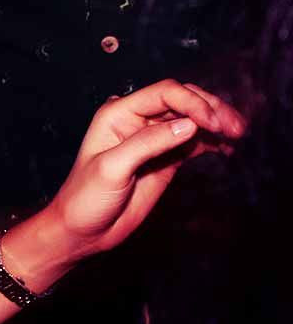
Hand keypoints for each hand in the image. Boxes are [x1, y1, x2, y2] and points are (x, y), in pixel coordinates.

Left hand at [47, 80, 244, 261]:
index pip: (164, 93)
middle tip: (236, 129)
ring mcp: (153, 138)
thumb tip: (189, 125)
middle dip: (212, 110)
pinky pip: (195, 142)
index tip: (215, 124)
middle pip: (183, 100)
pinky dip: (213, 142)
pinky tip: (228, 149)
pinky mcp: (166, 158)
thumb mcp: (113, 168)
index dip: (193, 103)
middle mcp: (137, 120)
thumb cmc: (85, 198)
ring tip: (239, 136)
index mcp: (118, 113)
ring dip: (218, 124)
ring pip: (193, 120)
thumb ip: (148, 144)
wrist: (84, 230)